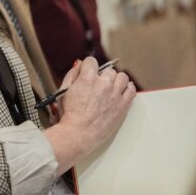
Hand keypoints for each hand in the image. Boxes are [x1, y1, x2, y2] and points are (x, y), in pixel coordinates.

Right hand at [45, 57, 134, 171]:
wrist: (79, 133)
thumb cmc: (69, 115)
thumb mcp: (63, 91)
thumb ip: (72, 74)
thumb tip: (78, 65)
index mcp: (87, 78)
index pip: (91, 61)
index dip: (88, 67)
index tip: (88, 72)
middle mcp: (103, 83)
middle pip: (108, 70)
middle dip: (102, 75)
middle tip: (98, 84)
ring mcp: (115, 94)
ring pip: (122, 77)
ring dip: (116, 79)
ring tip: (111, 86)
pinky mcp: (123, 105)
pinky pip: (131, 90)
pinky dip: (128, 87)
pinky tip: (123, 90)